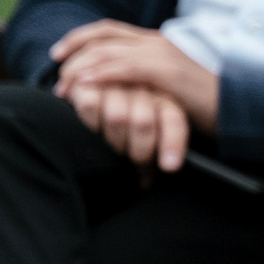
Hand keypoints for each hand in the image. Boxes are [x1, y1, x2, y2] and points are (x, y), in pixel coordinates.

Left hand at [52, 23, 218, 129]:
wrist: (239, 108)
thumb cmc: (207, 104)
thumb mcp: (170, 85)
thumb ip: (148, 79)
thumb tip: (121, 89)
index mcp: (157, 42)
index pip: (109, 30)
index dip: (78, 38)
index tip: (58, 55)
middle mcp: (157, 42)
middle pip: (101, 38)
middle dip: (72, 53)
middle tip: (56, 75)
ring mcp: (162, 54)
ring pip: (107, 53)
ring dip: (80, 69)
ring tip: (65, 88)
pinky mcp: (167, 72)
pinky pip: (124, 69)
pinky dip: (100, 76)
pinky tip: (85, 87)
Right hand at [63, 78, 193, 171]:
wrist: (95, 85)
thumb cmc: (127, 117)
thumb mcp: (152, 131)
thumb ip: (159, 147)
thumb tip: (148, 181)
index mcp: (166, 101)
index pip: (174, 122)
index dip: (173, 145)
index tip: (169, 167)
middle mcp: (144, 90)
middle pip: (143, 124)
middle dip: (137, 153)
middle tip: (132, 164)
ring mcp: (117, 83)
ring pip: (117, 118)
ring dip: (112, 141)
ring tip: (111, 148)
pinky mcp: (90, 82)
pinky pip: (90, 106)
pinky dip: (89, 123)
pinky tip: (93, 128)